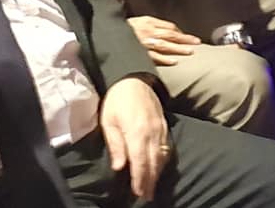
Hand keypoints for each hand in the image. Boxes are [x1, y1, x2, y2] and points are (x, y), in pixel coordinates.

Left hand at [100, 76, 169, 200]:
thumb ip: (115, 144)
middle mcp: (152, 133)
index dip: (140, 179)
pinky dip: (163, 160)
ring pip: (162, 157)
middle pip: (153, 163)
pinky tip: (159, 168)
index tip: (138, 193)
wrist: (133, 79)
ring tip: (152, 187)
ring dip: (157, 173)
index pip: (140, 162)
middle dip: (150, 181)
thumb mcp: (108, 121)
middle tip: (147, 196)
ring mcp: (161, 129)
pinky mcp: (165, 126)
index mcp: (136, 132)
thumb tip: (120, 167)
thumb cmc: (116, 100)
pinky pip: (166, 147)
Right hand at [127, 16, 200, 65]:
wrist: (107, 34)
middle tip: (197, 42)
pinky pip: (155, 57)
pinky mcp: (140, 54)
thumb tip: (165, 29)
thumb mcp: (135, 21)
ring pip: (165, 45)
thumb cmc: (121, 29)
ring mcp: (145, 43)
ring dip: (179, 48)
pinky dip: (165, 59)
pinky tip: (175, 62)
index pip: (168, 26)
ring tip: (190, 52)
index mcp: (147, 21)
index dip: (179, 32)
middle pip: (171, 35)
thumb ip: (149, 24)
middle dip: (185, 39)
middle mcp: (148, 31)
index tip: (186, 37)